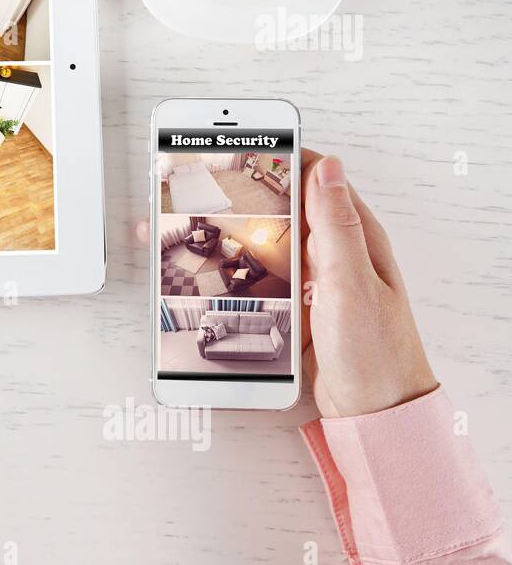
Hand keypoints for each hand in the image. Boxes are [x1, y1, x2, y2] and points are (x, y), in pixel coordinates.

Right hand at [136, 149, 436, 416]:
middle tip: (194, 188)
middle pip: (280, 209)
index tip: (238, 149)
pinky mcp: (297, 308)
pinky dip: (233, 274)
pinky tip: (207, 274)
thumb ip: (336, 226)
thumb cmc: (377, 355)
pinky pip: (259, 280)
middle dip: (239, 196)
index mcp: (355, 236)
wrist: (376, 416)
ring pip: (264, 245)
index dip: (277, 160)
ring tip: (186, 227)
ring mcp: (313, 281)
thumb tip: (327, 166)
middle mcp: (334, 253)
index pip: (315, 177)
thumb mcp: (351, 284)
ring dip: (229, 236)